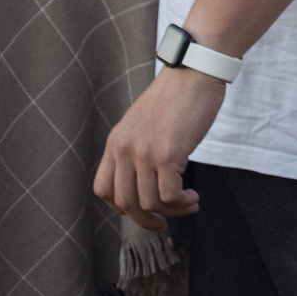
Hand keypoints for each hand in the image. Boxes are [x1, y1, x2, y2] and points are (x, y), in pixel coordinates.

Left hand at [95, 65, 228, 231]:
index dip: (121, 208)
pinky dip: (182, 203)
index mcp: (116, 142)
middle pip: (124, 203)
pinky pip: (169, 195)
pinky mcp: (168, 155)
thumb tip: (148, 175)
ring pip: (149, 203)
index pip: (103, 189)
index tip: (144, 210)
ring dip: (171, 211)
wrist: (194, 72)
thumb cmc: (178, 96)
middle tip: (165, 223)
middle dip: (146, 219)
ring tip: (189, 204)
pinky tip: (193, 197)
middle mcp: (124, 150)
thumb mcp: (145, 122)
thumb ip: (139, 146)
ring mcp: (144, 153)